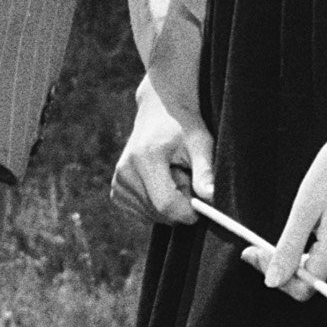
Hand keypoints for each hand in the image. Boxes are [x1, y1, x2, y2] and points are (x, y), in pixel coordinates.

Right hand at [111, 74, 214, 227]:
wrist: (160, 112)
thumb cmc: (184, 126)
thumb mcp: (200, 142)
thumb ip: (205, 171)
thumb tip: (211, 197)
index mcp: (145, 157)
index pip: (166, 204)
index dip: (187, 212)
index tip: (202, 206)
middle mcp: (126, 170)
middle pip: (159, 212)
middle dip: (179, 205)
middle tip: (187, 180)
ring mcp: (118, 181)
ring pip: (151, 215)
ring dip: (169, 205)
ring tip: (173, 176)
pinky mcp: (116, 189)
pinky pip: (142, 213)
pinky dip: (156, 206)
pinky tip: (161, 183)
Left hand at [260, 75, 326, 298]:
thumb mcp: (304, 208)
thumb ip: (288, 249)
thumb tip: (272, 282)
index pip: (302, 287)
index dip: (275, 275)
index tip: (254, 252)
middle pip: (314, 275)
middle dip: (288, 259)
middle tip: (261, 240)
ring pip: (326, 261)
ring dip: (307, 248)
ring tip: (300, 217)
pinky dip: (325, 240)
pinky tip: (321, 214)